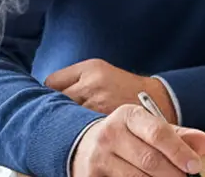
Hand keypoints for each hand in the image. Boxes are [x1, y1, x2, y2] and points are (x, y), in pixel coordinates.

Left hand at [46, 59, 175, 122]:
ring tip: (62, 129)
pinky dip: (76, 133)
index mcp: (91, 68)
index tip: (49, 101)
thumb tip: (45, 91)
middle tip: (50, 118)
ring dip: (63, 123)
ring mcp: (99, 104)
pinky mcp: (106, 122)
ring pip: (66, 116)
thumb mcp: (101, 72)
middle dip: (52, 109)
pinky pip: (80, 129)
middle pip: (55, 100)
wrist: (158, 101)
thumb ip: (76, 79)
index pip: (52, 82)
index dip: (48, 93)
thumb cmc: (125, 88)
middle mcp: (93, 84)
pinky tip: (77, 136)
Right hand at [70, 104, 204, 176]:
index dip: (179, 151)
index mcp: (129, 115)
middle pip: (149, 160)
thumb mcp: (150, 129)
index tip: (195, 166)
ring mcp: (99, 157)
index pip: (157, 132)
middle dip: (173, 174)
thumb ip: (178, 136)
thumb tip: (204, 143)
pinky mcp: (91, 176)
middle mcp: (110, 133)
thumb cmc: (127, 138)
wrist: (84, 144)